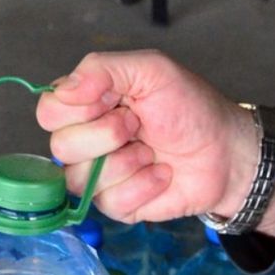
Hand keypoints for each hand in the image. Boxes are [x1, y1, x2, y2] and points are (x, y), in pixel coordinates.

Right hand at [40, 51, 274, 232]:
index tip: (114, 100)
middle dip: (108, 134)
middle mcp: (86, 140)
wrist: (225, 151)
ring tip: (152, 151)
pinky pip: (110, 203)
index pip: (48, 110)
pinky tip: (162, 174)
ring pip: (81, 179)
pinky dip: (143, 186)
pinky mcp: (118, 205)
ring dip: (125, 162)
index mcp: (87, 104)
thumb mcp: (151, 70)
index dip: (77, 109)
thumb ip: (103, 69)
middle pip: (61, 147)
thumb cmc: (190, 108)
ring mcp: (100, 175)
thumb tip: (64, 89)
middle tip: (139, 125)